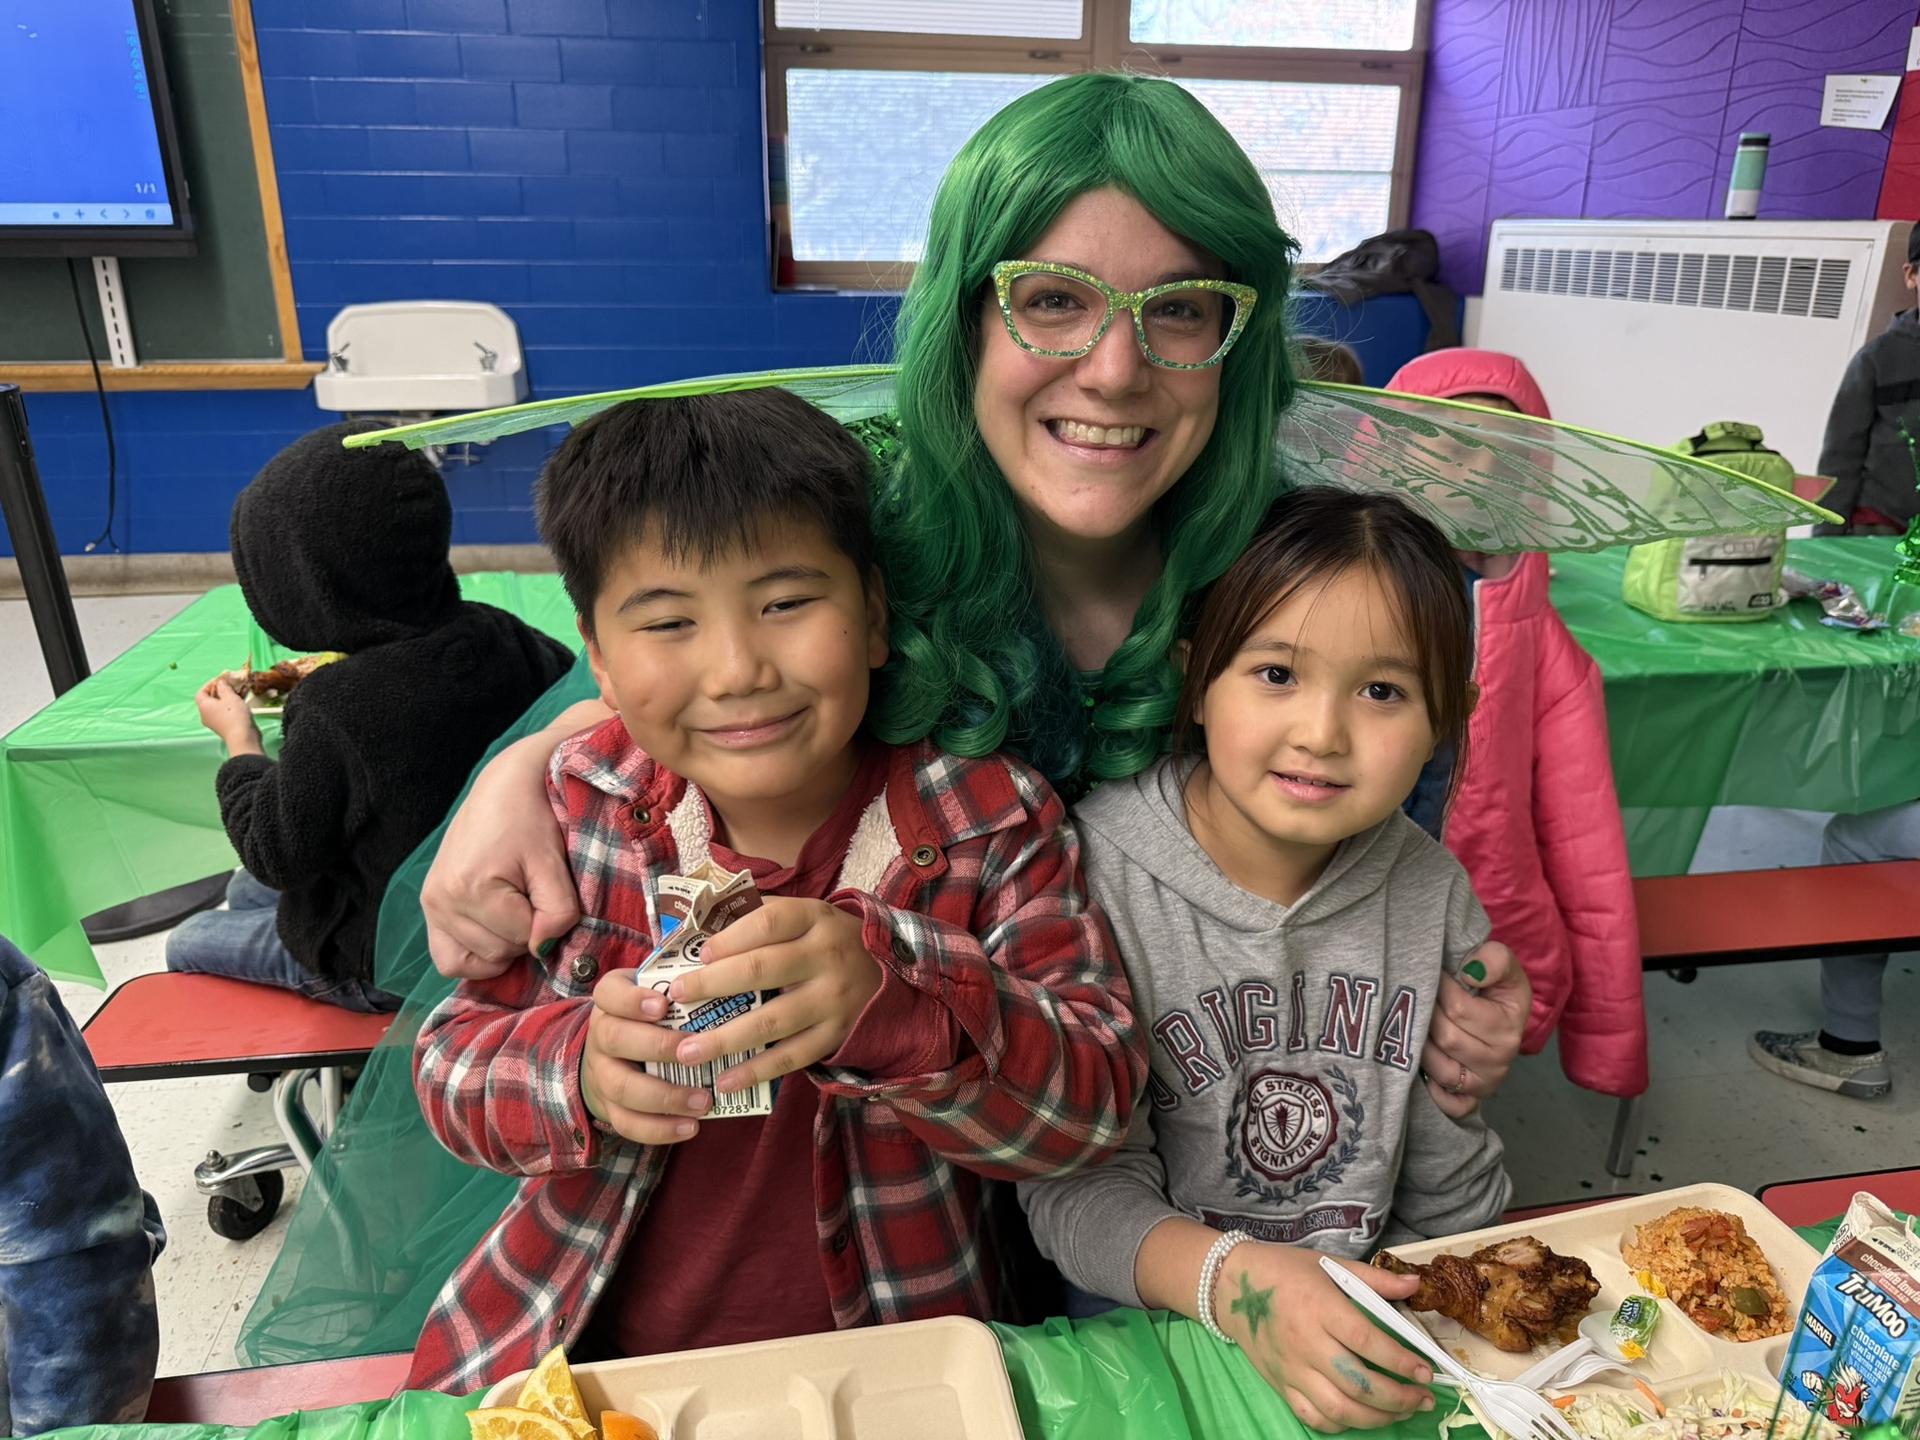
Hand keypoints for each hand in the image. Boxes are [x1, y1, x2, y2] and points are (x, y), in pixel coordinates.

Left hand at [195, 676, 261, 751]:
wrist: (243, 737)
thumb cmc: (234, 715)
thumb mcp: (230, 697)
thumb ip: (224, 687)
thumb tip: (220, 682)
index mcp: (204, 706)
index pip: (201, 692)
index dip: (210, 684)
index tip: (221, 679)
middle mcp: (207, 714)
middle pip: (211, 698)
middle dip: (222, 689)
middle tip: (232, 682)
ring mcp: (216, 721)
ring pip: (221, 704)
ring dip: (230, 695)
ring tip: (241, 687)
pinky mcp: (226, 725)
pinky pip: (228, 710)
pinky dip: (234, 703)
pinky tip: (244, 696)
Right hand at [422, 732, 581, 980]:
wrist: (503, 789)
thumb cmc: (531, 820)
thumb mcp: (552, 863)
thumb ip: (557, 911)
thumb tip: (542, 950)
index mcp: (470, 887)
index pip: (525, 939)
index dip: (547, 921)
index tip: (546, 890)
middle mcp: (441, 900)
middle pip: (499, 953)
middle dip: (524, 932)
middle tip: (529, 893)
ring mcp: (430, 906)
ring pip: (476, 961)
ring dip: (503, 943)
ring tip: (512, 906)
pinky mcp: (429, 907)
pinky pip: (448, 959)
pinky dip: (474, 955)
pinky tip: (493, 931)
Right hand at [580, 971, 711, 1144]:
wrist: (614, 1054)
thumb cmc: (651, 1016)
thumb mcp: (656, 991)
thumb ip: (680, 983)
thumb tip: (722, 972)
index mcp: (611, 1001)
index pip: (609, 994)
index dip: (632, 1000)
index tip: (662, 1005)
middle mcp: (601, 1035)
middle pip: (615, 1039)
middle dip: (658, 1047)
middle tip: (695, 1053)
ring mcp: (602, 1074)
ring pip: (622, 1087)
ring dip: (665, 1097)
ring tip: (704, 1101)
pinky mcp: (610, 1107)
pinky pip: (627, 1123)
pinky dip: (659, 1129)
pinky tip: (691, 1127)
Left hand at [665, 898, 881, 1093]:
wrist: (891, 975)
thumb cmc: (831, 942)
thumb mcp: (809, 916)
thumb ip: (762, 917)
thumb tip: (699, 929)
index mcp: (816, 918)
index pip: (769, 921)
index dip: (731, 937)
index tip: (700, 953)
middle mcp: (827, 957)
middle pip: (761, 970)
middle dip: (712, 985)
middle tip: (676, 996)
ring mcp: (833, 1000)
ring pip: (772, 1021)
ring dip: (725, 1038)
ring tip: (686, 1050)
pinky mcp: (835, 1035)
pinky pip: (791, 1057)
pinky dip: (757, 1071)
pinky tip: (725, 1080)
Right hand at [1214, 1244, 1435, 1431]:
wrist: (1230, 1285)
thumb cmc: (1285, 1271)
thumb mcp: (1330, 1265)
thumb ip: (1375, 1279)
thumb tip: (1415, 1285)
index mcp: (1320, 1307)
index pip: (1365, 1342)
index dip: (1399, 1361)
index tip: (1426, 1373)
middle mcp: (1306, 1343)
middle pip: (1357, 1383)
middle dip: (1398, 1398)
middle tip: (1423, 1398)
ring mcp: (1291, 1369)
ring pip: (1339, 1409)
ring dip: (1377, 1418)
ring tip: (1403, 1411)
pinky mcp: (1280, 1385)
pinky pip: (1314, 1417)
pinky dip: (1342, 1425)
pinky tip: (1363, 1416)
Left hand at [1422, 939, 1529, 1117]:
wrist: (1501, 1014)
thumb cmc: (1496, 987)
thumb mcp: (1503, 964)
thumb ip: (1492, 959)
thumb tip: (1470, 972)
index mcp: (1509, 1025)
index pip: (1458, 1008)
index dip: (1438, 987)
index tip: (1433, 974)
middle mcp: (1500, 1059)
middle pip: (1445, 1037)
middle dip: (1426, 1014)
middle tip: (1419, 998)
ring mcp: (1486, 1083)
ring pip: (1440, 1067)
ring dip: (1422, 1044)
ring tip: (1419, 1025)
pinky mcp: (1470, 1100)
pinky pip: (1448, 1103)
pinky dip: (1432, 1090)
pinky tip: (1424, 1068)